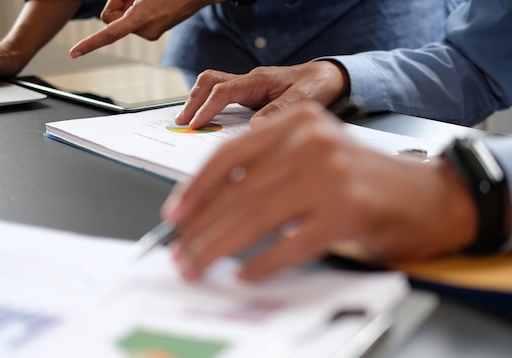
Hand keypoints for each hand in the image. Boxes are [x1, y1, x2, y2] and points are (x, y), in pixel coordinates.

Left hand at [70, 0, 214, 57]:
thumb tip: (112, 11)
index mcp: (141, 18)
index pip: (108, 33)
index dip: (89, 43)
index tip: (74, 53)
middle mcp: (145, 31)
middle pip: (111, 19)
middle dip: (117, 5)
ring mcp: (151, 34)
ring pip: (122, 21)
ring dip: (128, 6)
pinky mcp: (154, 33)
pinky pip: (133, 22)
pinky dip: (135, 12)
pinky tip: (151, 4)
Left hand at [163, 101, 477, 280]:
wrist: (432, 196)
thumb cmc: (366, 182)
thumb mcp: (314, 159)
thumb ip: (269, 172)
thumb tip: (211, 211)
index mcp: (298, 122)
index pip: (229, 154)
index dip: (196, 189)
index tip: (175, 216)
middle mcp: (312, 142)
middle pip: (237, 191)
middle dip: (201, 229)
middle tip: (181, 254)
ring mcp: (332, 176)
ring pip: (255, 218)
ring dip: (219, 249)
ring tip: (199, 267)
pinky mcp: (349, 212)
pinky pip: (290, 245)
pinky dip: (263, 264)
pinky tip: (247, 276)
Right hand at [174, 61, 349, 128]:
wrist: (330, 78)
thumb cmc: (319, 85)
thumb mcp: (305, 100)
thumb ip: (280, 111)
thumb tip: (255, 126)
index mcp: (260, 80)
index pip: (224, 91)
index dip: (207, 108)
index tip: (195, 125)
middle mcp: (251, 81)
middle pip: (210, 83)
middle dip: (192, 102)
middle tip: (180, 123)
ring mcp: (250, 88)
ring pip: (213, 87)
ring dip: (197, 102)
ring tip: (187, 122)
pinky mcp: (252, 96)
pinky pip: (223, 97)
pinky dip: (210, 107)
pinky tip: (206, 123)